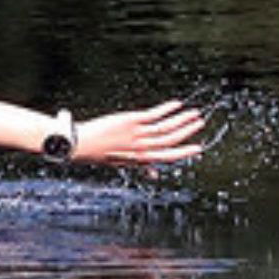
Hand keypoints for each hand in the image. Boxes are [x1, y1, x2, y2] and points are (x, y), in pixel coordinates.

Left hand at [74, 100, 204, 163]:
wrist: (78, 144)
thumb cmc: (99, 153)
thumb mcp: (122, 163)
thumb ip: (142, 166)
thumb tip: (155, 174)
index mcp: (140, 159)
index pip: (168, 156)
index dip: (185, 152)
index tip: (198, 147)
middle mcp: (141, 148)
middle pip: (170, 139)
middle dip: (187, 131)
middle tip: (200, 123)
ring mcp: (137, 134)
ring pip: (166, 127)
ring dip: (182, 119)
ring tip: (193, 113)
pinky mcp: (131, 121)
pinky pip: (154, 114)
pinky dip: (167, 109)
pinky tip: (176, 104)